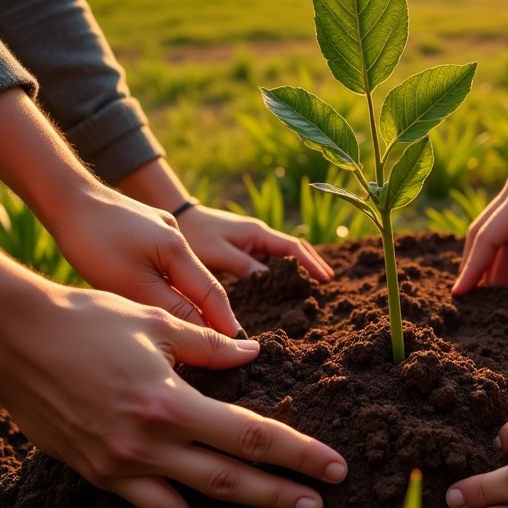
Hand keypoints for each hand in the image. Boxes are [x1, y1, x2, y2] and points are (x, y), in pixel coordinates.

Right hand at [0, 286, 346, 507]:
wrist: (14, 342)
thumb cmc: (87, 321)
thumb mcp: (155, 324)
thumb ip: (209, 346)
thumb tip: (253, 355)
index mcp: (170, 401)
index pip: (248, 435)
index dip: (295, 452)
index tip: (331, 465)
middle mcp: (150, 441)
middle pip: (232, 474)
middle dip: (284, 489)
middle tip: (324, 502)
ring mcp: (123, 464)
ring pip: (199, 496)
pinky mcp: (101, 473)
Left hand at [50, 188, 243, 334]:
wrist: (66, 197)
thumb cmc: (93, 242)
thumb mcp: (131, 283)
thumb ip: (170, 306)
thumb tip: (203, 330)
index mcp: (178, 249)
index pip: (211, 294)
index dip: (224, 322)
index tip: (237, 347)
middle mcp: (177, 237)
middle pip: (201, 283)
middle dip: (211, 313)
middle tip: (220, 345)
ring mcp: (161, 229)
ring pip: (182, 273)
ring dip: (188, 300)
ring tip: (193, 328)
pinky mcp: (144, 228)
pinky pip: (165, 262)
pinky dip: (168, 283)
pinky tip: (159, 296)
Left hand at [176, 204, 333, 281]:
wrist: (179, 220)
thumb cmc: (196, 235)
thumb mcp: (218, 253)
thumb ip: (244, 267)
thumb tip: (270, 282)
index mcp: (258, 233)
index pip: (293, 247)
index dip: (310, 263)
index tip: (325, 278)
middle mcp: (260, 236)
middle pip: (294, 251)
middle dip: (311, 264)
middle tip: (328, 283)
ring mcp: (254, 243)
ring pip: (283, 257)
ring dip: (298, 269)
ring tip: (313, 287)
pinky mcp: (246, 251)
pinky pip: (269, 262)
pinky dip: (281, 272)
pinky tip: (285, 285)